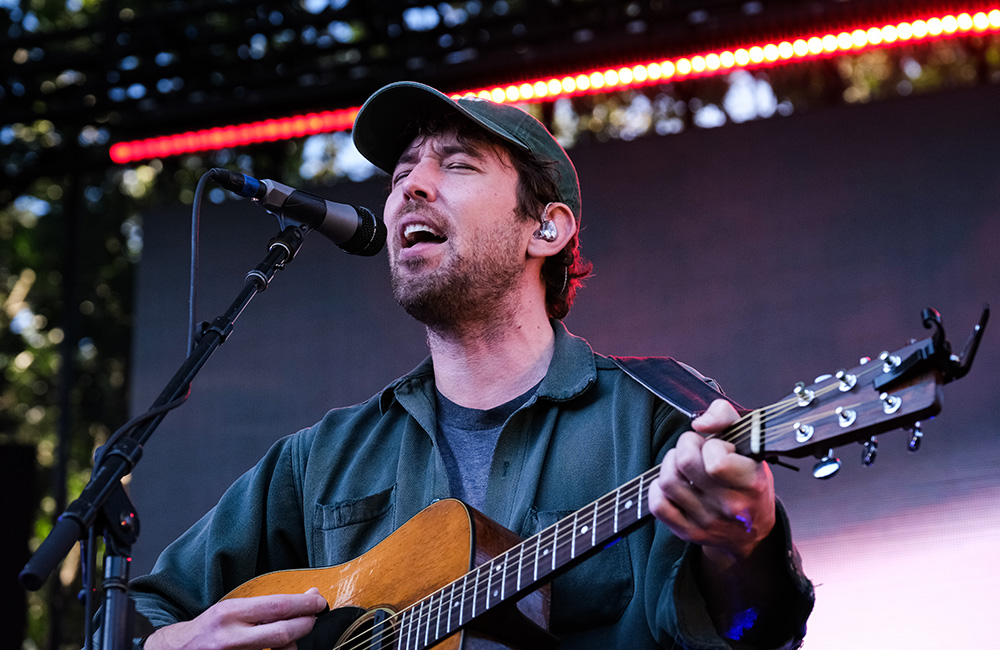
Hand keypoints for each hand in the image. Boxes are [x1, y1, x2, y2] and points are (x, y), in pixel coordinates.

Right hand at [144, 589, 327, 649]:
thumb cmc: (208, 630)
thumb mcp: (230, 611)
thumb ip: (264, 608)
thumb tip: (306, 600)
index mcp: (230, 613)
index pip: (278, 607)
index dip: (305, 605)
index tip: (319, 602)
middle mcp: (230, 637)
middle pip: (283, 633)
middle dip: (305, 625)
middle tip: (313, 618)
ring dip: (292, 646)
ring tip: (288, 639)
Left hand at [648, 399, 775, 560]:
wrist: (751, 532)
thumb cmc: (750, 482)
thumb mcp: (750, 443)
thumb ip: (726, 417)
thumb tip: (700, 423)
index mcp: (751, 483)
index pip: (716, 460)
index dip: (711, 445)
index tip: (718, 447)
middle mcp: (729, 506)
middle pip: (685, 462)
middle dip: (686, 445)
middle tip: (696, 449)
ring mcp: (707, 521)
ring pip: (667, 481)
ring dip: (670, 464)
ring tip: (684, 465)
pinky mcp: (689, 532)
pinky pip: (657, 505)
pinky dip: (658, 489)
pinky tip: (674, 483)